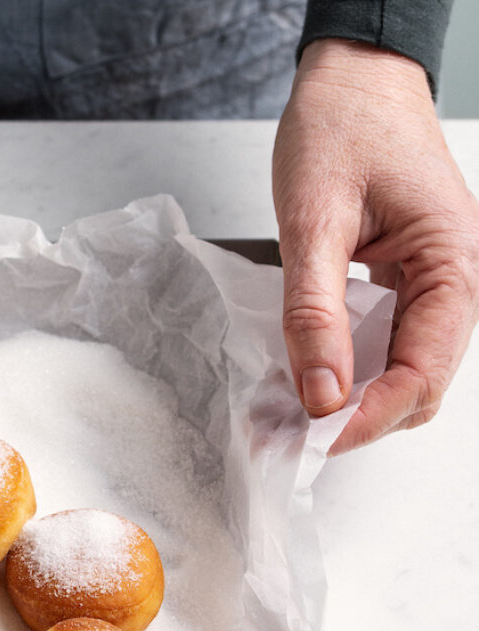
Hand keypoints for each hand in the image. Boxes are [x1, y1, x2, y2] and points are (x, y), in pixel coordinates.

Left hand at [273, 39, 478, 454]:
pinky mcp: (402, 276)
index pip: (424, 370)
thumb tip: (319, 393)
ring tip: (285, 415)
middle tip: (288, 438)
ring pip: (400, 365)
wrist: (351, 77)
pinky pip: (382, 336)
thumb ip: (314, 310)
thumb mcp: (313, 220)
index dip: (372, 416)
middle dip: (358, 417)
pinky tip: (301, 372)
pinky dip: (344, 362)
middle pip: (418, 381)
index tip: (315, 442)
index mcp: (454, 264)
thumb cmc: (340, 128)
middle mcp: (455, 280)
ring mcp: (431, 280)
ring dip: (349, 396)